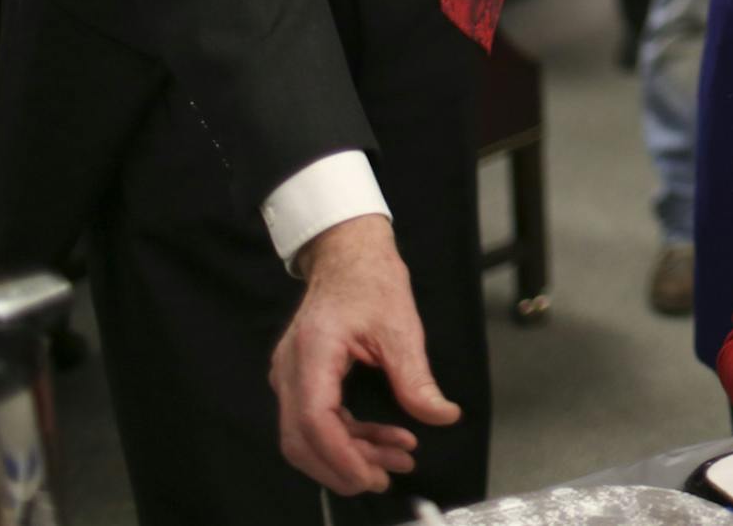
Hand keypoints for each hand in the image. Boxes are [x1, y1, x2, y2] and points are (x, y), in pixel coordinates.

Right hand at [270, 216, 458, 496]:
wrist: (349, 256)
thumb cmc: (370, 280)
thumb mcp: (402, 327)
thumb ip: (417, 379)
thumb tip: (441, 415)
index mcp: (313, 352)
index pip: (314, 420)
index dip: (340, 456)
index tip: (370, 476)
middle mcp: (292, 368)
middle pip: (302, 439)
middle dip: (344, 466)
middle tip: (386, 477)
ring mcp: (291, 375)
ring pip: (307, 436)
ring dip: (349, 454)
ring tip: (397, 458)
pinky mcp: (301, 380)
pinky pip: (315, 421)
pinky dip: (347, 437)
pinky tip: (382, 440)